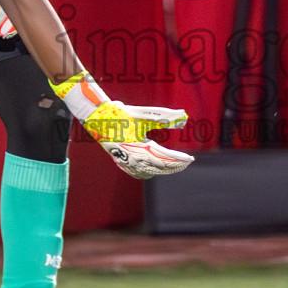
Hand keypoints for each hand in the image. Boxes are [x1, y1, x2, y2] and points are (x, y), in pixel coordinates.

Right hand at [50, 70, 194, 178]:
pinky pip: (138, 173)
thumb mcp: (144, 115)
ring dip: (162, 170)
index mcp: (140, 147)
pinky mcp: (120, 162)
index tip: (191, 159)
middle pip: (160, 168)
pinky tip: (155, 167)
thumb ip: (166, 117)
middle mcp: (133, 158)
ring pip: (150, 173)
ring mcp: (125, 162)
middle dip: (175, 165)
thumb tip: (184, 117)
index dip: (179, 159)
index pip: (165, 157)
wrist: (97, 118)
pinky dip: (149, 172)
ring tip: (174, 164)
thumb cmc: (121, 114)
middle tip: (187, 161)